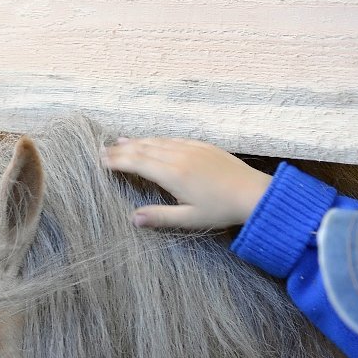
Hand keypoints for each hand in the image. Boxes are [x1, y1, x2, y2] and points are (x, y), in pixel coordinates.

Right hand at [100, 137, 271, 229]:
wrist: (256, 194)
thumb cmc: (222, 210)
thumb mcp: (189, 219)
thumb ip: (160, 217)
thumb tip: (132, 218)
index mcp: (173, 174)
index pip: (137, 163)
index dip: (117, 161)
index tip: (101, 161)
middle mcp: (179, 156)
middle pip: (144, 149)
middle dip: (121, 149)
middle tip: (102, 150)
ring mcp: (192, 148)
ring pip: (158, 141)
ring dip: (137, 142)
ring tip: (120, 141)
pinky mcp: (203, 147)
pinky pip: (173, 139)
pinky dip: (157, 139)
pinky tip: (152, 141)